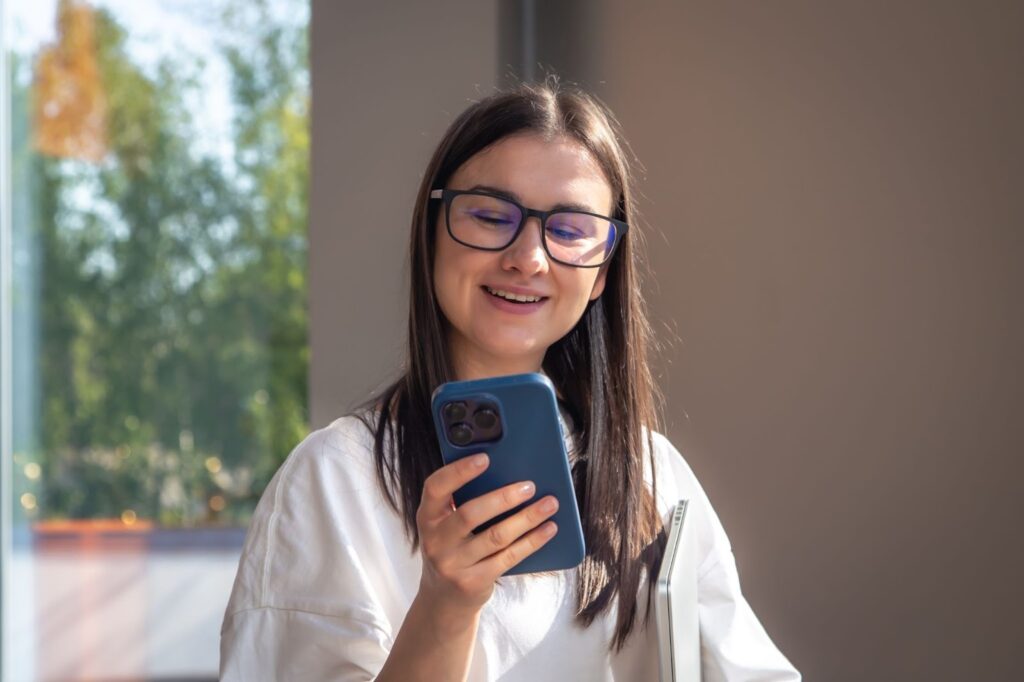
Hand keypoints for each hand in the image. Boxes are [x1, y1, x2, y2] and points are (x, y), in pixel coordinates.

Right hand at [415, 453, 559, 618]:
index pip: (436, 487)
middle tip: (530, 486)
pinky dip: (532, 541)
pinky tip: (548, 529)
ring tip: (549, 504)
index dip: (459, 471)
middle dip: (504, 498)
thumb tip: (508, 473)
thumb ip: (464, 502)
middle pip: (470, 514)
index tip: (485, 458)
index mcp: (427, 517)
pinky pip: (509, 557)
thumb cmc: (453, 548)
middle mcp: (435, 541)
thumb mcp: (447, 526)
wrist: (444, 599)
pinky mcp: (473, 582)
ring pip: (496, 536)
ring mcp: (453, 564)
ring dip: (526, 518)